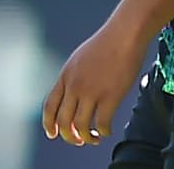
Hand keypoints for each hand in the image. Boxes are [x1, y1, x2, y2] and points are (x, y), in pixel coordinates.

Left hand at [42, 21, 146, 146]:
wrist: (124, 34)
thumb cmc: (107, 43)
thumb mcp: (79, 59)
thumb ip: (73, 77)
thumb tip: (74, 94)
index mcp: (66, 76)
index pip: (50, 106)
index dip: (49, 124)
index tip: (53, 133)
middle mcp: (74, 85)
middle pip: (63, 121)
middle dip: (69, 136)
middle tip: (78, 140)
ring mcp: (91, 91)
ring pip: (80, 127)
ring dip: (86, 137)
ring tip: (93, 138)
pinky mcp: (110, 96)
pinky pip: (102, 124)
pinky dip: (103, 133)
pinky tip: (107, 131)